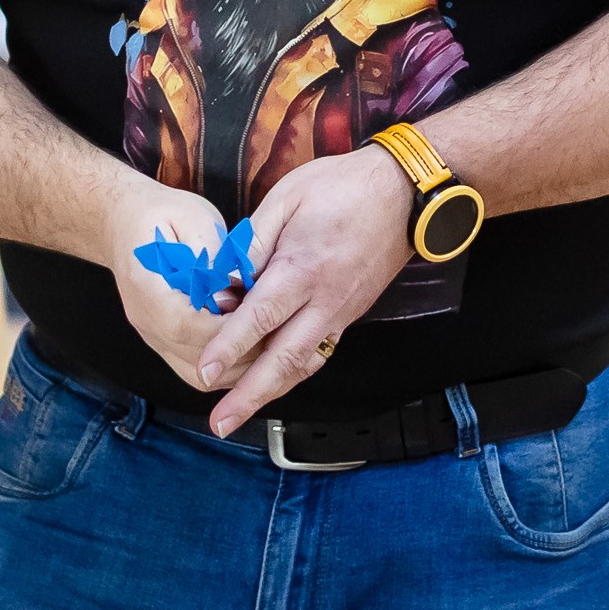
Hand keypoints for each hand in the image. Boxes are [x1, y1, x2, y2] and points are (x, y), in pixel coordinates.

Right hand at [103, 181, 251, 394]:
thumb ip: (211, 254)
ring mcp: (154, 337)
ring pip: (199, 376)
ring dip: (238, 366)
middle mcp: (145, 321)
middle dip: (241, 351)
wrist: (127, 223)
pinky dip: (228, 368)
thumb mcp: (190, 217)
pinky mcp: (167, 343)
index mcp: (145, 286)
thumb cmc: (162, 216)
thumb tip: (232, 289)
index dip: (225, 328)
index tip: (258, 314)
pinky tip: (256, 349)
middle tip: (279, 330)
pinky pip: (198, 370)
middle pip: (196, 359)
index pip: (184, 325)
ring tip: (272, 343)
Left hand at [194, 148, 412, 438]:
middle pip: (283, 359)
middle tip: (221, 422)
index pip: (259, 317)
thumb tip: (225, 276)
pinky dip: (296, 372)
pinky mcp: (350, 313)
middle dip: (249, 394)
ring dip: (272, 391)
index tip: (204, 371)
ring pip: (304, 363)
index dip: (229, 347)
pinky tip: (277, 381)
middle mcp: (324, 299)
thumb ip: (253, 240)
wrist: (403, 193)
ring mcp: (341, 311)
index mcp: (302, 268)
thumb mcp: (287, 197)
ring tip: (242, 412)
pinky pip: (320, 351)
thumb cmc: (342, 187)